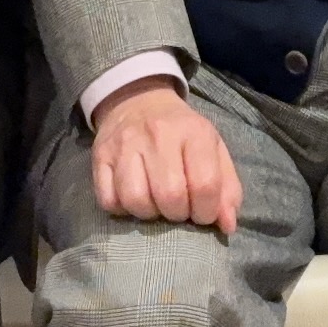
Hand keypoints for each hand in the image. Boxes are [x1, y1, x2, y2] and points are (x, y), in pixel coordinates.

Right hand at [89, 76, 242, 236]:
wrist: (138, 101)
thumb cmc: (182, 134)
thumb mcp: (214, 150)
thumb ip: (227, 188)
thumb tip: (227, 226)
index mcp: (194, 132)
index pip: (205, 184)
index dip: (206, 212)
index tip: (202, 214)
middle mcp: (158, 135)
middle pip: (170, 196)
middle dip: (177, 214)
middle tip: (178, 208)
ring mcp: (125, 145)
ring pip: (136, 200)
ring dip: (149, 213)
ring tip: (155, 204)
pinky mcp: (100, 157)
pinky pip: (108, 201)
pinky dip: (122, 209)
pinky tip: (133, 197)